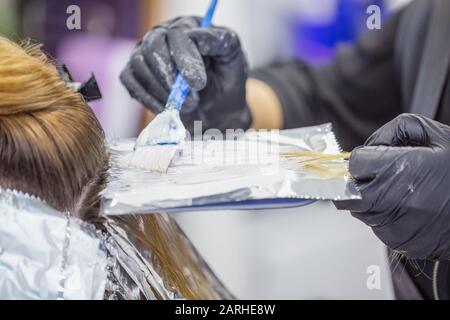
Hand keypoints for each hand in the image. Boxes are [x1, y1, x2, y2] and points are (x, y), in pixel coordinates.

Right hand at [120, 16, 251, 133]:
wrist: (218, 109)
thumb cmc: (226, 79)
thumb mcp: (232, 57)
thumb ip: (219, 41)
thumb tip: (195, 36)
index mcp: (186, 27)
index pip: (177, 34)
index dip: (185, 59)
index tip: (198, 83)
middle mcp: (162, 36)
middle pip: (153, 47)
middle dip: (170, 77)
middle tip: (191, 100)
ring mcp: (145, 54)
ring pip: (140, 65)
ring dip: (161, 91)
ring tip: (186, 106)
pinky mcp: (134, 75)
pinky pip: (130, 82)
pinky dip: (147, 98)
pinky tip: (166, 109)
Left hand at [335, 114, 449, 259]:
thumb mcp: (431, 134)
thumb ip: (392, 132)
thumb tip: (368, 147)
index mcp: (398, 171)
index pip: (354, 165)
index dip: (363, 159)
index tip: (372, 159)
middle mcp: (392, 202)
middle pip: (349, 193)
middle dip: (359, 182)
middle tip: (380, 175)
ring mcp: (396, 227)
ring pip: (362, 212)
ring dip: (371, 201)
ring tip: (402, 191)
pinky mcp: (402, 244)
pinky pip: (379, 229)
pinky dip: (386, 218)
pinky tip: (410, 208)